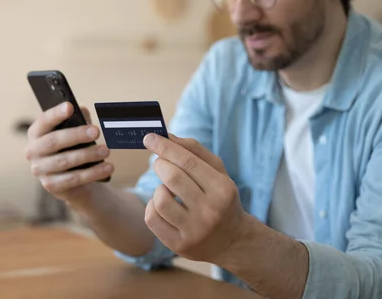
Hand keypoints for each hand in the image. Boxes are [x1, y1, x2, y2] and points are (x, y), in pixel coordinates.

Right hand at [24, 102, 113, 200]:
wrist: (73, 181)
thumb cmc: (72, 149)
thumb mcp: (75, 133)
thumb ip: (78, 120)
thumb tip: (83, 112)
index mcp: (36, 133)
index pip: (43, 121)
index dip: (56, 114)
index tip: (70, 106)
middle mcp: (33, 151)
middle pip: (54, 141)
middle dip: (76, 135)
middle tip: (96, 131)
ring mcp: (40, 170)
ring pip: (65, 161)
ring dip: (88, 155)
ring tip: (106, 150)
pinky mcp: (51, 186)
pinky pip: (74, 179)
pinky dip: (93, 173)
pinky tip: (107, 167)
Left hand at [143, 133, 249, 263]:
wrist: (232, 241)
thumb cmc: (221, 198)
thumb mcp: (218, 172)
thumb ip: (194, 151)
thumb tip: (166, 136)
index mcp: (222, 189)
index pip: (188, 162)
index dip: (165, 147)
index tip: (149, 137)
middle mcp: (210, 211)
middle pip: (172, 177)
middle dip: (160, 164)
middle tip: (160, 163)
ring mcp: (194, 231)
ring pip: (160, 199)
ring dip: (158, 188)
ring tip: (167, 189)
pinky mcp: (179, 245)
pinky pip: (152, 218)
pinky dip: (153, 206)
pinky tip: (163, 205)